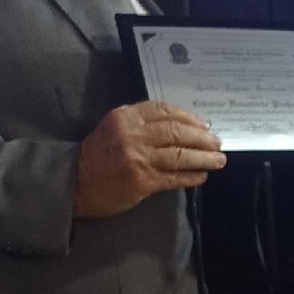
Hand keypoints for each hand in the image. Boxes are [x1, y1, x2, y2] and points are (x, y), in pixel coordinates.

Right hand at [73, 101, 224, 217]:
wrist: (75, 183)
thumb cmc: (97, 155)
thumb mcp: (114, 128)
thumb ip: (141, 123)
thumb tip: (181, 127)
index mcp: (126, 116)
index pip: (164, 111)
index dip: (188, 117)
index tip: (203, 125)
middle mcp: (133, 134)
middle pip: (176, 132)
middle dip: (201, 138)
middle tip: (217, 143)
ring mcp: (138, 158)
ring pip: (179, 155)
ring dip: (203, 158)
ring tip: (218, 160)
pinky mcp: (142, 181)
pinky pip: (174, 177)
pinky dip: (191, 176)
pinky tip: (201, 176)